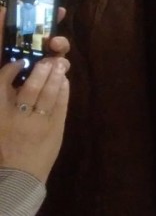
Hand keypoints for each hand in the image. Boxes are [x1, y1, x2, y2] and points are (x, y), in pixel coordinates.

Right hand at [0, 7, 69, 182]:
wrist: (16, 180)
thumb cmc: (2, 150)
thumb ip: (2, 103)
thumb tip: (12, 81)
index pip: (1, 84)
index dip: (10, 70)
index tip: (18, 62)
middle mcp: (17, 117)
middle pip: (31, 86)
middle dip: (41, 69)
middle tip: (47, 59)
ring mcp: (38, 123)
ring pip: (49, 93)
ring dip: (55, 76)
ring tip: (60, 64)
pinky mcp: (55, 129)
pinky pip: (61, 105)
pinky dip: (63, 91)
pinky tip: (64, 82)